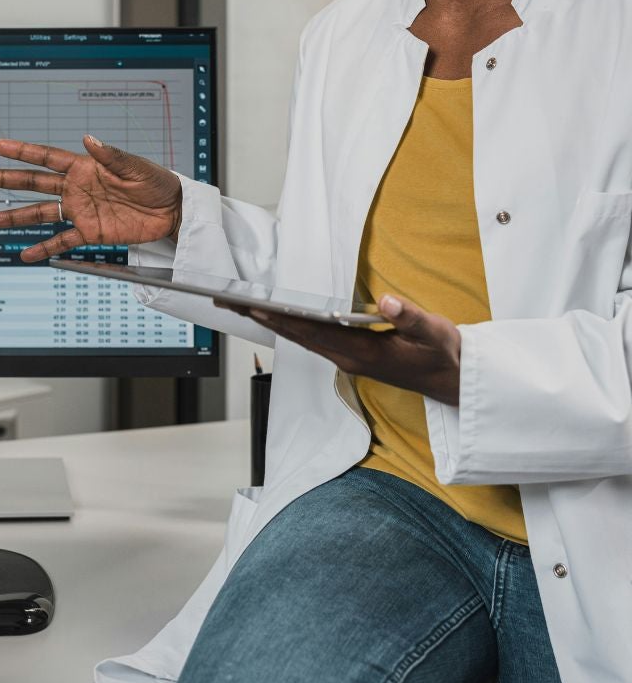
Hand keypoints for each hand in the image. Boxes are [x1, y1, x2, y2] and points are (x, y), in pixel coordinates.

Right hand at [0, 135, 182, 262]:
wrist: (173, 211)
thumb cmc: (157, 182)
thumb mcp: (136, 167)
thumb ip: (111, 156)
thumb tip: (89, 139)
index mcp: (85, 167)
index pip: (47, 157)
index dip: (23, 151)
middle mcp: (77, 188)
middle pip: (35, 184)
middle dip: (6, 181)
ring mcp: (81, 211)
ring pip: (41, 213)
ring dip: (15, 217)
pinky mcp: (91, 232)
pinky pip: (62, 240)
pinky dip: (44, 248)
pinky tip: (26, 254)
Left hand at [215, 293, 461, 405]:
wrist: (454, 381)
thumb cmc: (444, 354)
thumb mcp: (435, 333)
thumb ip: (411, 317)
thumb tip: (387, 302)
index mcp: (361, 352)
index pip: (312, 331)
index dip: (281, 318)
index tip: (252, 307)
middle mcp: (347, 358)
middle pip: (296, 335)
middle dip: (261, 318)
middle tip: (228, 303)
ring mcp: (347, 359)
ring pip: (300, 338)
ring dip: (271, 322)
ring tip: (241, 307)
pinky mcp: (351, 356)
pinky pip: (312, 340)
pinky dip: (290, 326)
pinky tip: (276, 317)